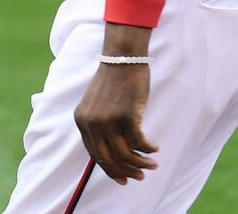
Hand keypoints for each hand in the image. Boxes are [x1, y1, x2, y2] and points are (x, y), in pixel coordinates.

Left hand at [73, 25, 158, 184]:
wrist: (122, 58)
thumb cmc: (113, 80)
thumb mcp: (97, 104)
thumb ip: (99, 124)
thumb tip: (114, 151)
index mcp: (82, 120)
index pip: (95, 154)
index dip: (110, 169)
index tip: (123, 178)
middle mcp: (92, 123)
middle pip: (108, 159)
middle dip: (125, 172)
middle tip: (140, 177)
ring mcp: (108, 121)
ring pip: (126, 155)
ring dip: (141, 164)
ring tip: (152, 165)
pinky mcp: (126, 116)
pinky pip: (140, 143)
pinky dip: (149, 149)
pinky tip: (155, 148)